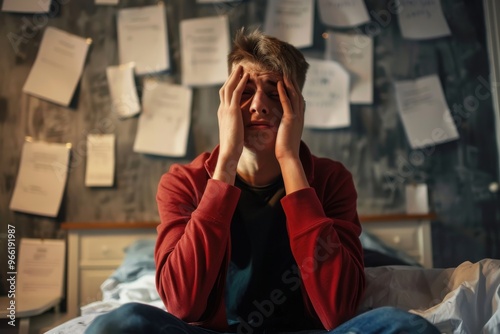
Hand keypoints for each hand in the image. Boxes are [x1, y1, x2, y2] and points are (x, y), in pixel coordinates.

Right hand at [213, 65, 248, 182]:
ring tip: (242, 67)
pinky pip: (237, 93)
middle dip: (231, 77)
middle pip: (225, 88)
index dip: (230, 85)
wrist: (229, 152)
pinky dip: (241, 83)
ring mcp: (226, 109)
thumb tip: (239, 124)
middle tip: (238, 67)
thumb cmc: (233, 146)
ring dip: (236, 76)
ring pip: (230, 87)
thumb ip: (235, 124)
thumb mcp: (233, 132)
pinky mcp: (232, 111)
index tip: (236, 78)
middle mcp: (222, 109)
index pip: (225, 95)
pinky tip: (246, 76)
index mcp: (222, 114)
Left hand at [275, 75, 304, 162]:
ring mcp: (296, 117)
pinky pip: (287, 102)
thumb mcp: (288, 134)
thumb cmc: (286, 149)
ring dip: (289, 83)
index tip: (290, 81)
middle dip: (294, 83)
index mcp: (299, 119)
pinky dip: (283, 92)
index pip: (299, 101)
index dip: (295, 90)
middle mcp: (300, 116)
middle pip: (298, 95)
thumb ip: (287, 127)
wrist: (289, 157)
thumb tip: (284, 124)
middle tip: (288, 72)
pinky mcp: (290, 119)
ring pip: (294, 96)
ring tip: (284, 73)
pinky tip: (279, 83)